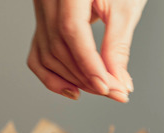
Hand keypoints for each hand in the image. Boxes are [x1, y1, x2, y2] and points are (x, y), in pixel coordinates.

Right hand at [28, 0, 146, 101]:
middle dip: (86, 77)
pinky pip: (38, 55)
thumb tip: (119, 82)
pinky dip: (53, 77)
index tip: (107, 87)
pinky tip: (74, 89)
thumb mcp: (125, 9)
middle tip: (115, 92)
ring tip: (102, 90)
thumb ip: (118, 46)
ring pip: (47, 54)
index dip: (88, 63)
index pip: (71, 30)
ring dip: (74, 80)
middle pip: (58, 46)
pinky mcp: (43, 24)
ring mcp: (41, 11)